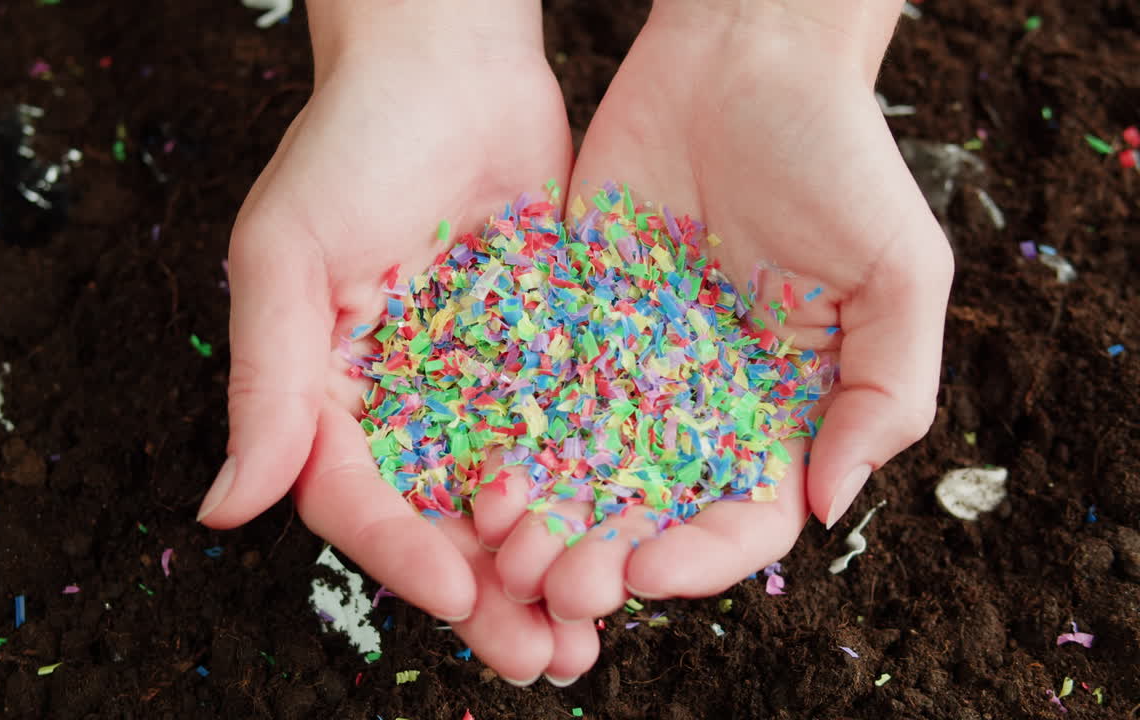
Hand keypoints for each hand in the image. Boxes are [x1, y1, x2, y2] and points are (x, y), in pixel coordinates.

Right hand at [196, 1, 597, 684]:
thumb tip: (224, 511)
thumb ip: (266, 383)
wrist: (449, 64)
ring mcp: (477, 390)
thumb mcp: (286, 257)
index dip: (399, 555)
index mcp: (328, 398)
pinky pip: (569, 440)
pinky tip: (634, 543)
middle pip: (440, 526)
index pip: (359, 500)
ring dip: (550, 573)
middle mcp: (403, 409)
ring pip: (512, 504)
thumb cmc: (349, 145)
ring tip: (593, 636)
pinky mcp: (544, 361)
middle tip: (541, 660)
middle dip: (488, 598)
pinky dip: (596, 498)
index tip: (453, 592)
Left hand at [473, 0, 951, 628]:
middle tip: (557, 586)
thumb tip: (828, 505)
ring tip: (505, 550)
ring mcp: (635, 368)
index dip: (700, 559)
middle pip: (653, 511)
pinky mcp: (575, 323)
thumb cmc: (839, 157)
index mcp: (784, 414)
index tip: (647, 570)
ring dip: (550, 520)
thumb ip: (884, 393)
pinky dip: (514, 443)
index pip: (744, 519)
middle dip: (606, 557)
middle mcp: (705, 408)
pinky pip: (540, 396)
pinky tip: (481, 476)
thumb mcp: (900, 272)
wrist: (743, 59)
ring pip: (585, 469)